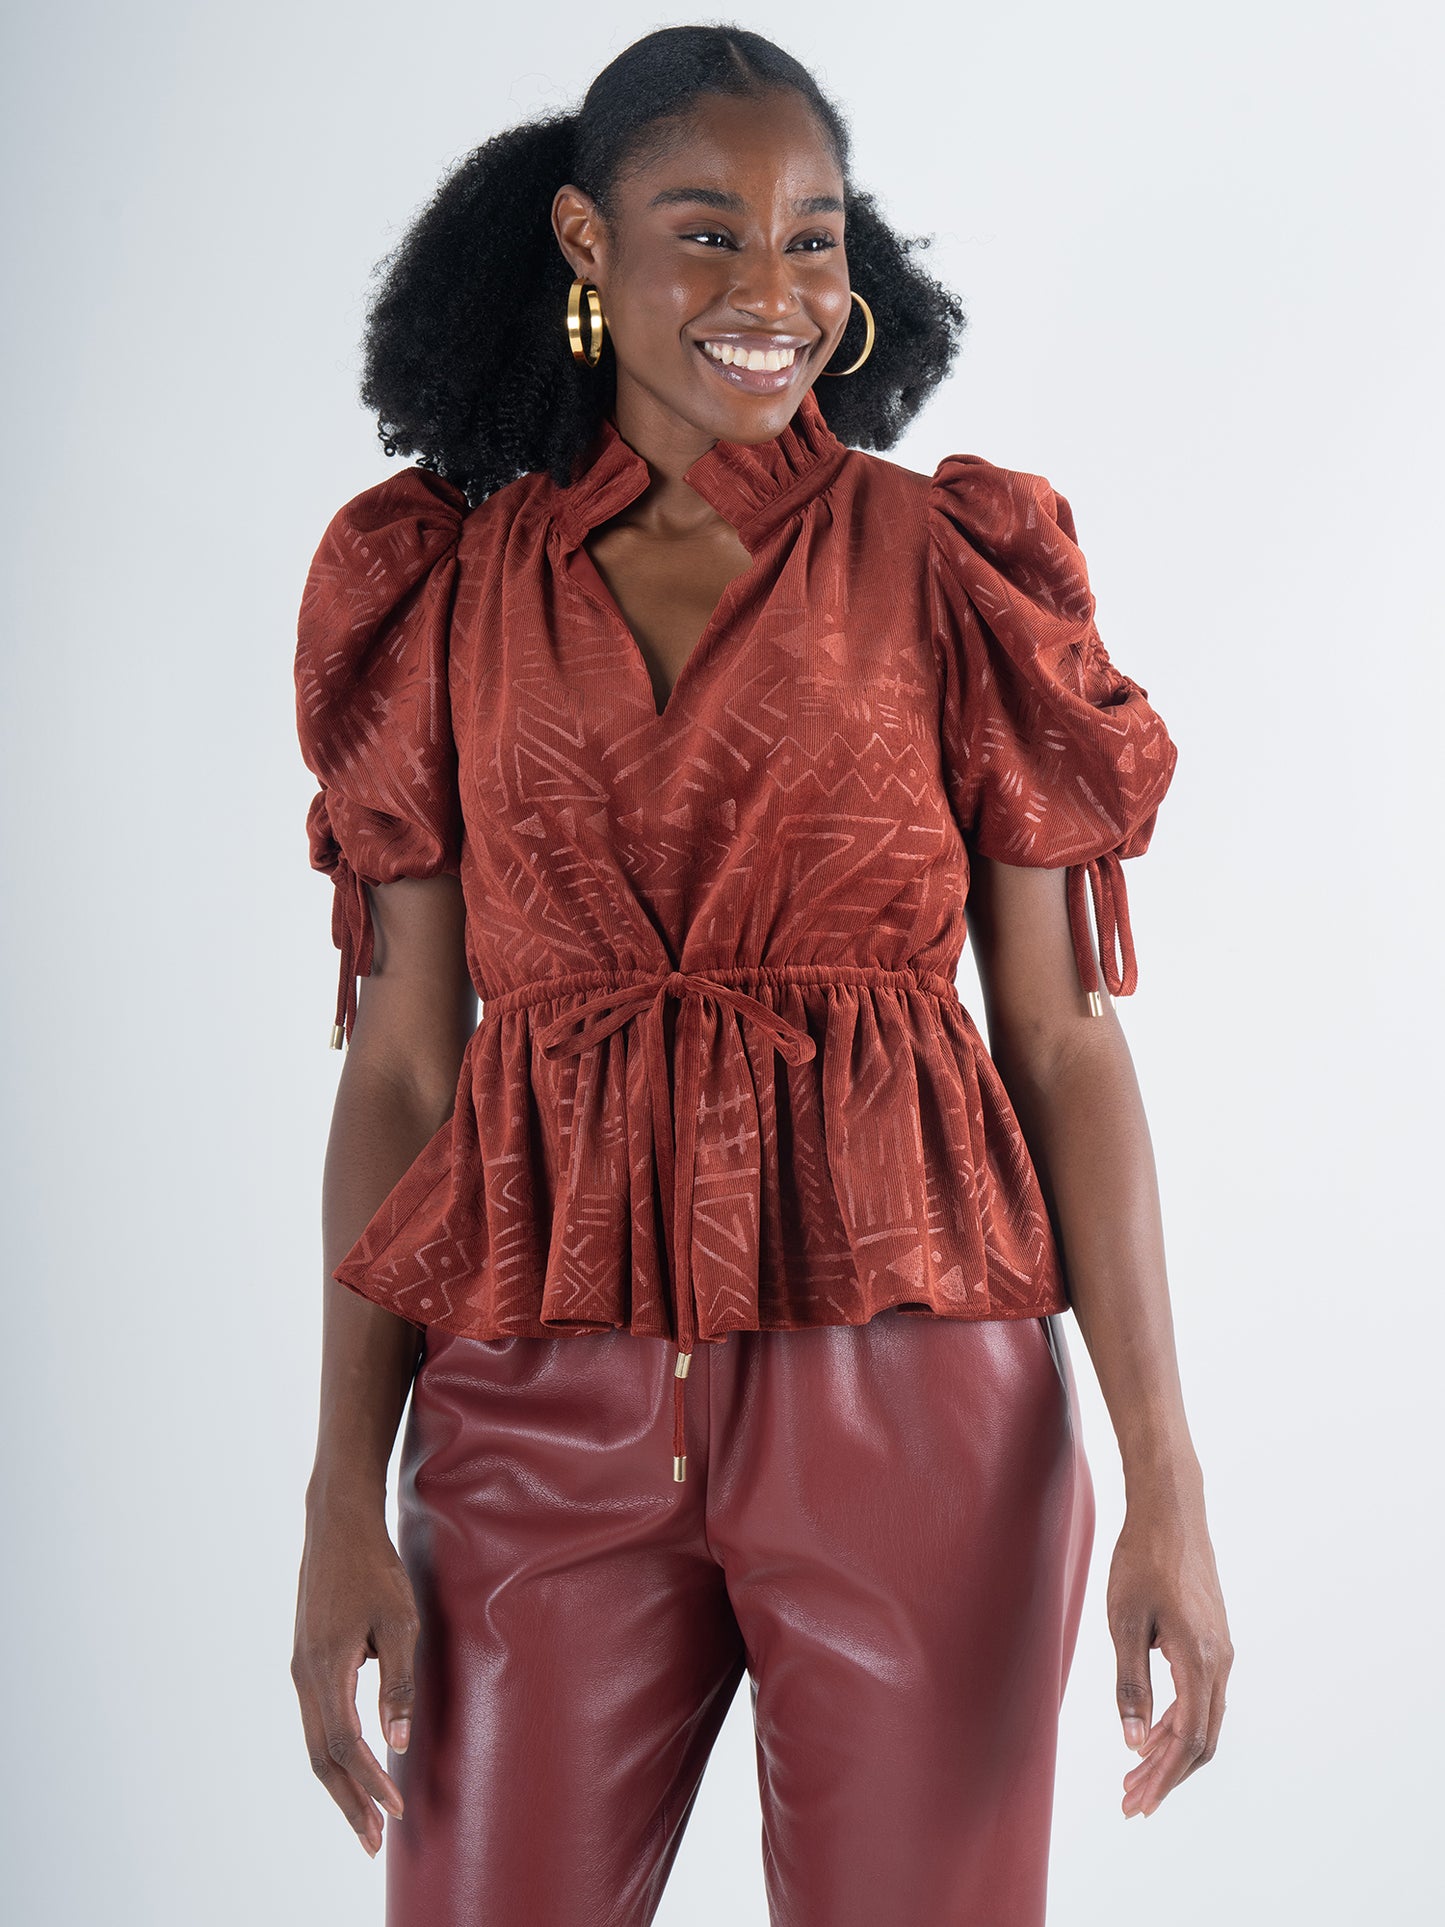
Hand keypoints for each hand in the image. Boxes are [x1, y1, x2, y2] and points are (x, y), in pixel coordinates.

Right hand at [291, 1496, 419, 1856]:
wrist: (337, 1524)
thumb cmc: (374, 1568)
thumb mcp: (398, 1621)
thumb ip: (398, 1682)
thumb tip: (399, 1741)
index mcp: (325, 1669)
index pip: (346, 1745)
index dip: (370, 1783)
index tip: (396, 1813)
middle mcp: (304, 1675)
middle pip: (321, 1756)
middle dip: (347, 1801)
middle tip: (371, 1841)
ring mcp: (301, 1668)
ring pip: (315, 1741)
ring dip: (339, 1781)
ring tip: (366, 1814)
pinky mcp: (306, 1659)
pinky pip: (316, 1719)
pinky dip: (334, 1752)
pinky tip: (355, 1763)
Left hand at [1107, 1482, 1232, 1817]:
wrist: (1171, 1510)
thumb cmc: (1142, 1559)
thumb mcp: (1125, 1620)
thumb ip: (1130, 1683)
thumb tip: (1133, 1742)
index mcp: (1200, 1659)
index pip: (1187, 1739)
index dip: (1163, 1777)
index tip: (1137, 1803)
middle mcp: (1220, 1661)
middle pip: (1200, 1739)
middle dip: (1166, 1775)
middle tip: (1130, 1801)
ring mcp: (1221, 1650)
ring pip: (1202, 1719)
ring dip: (1170, 1751)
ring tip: (1133, 1774)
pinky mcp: (1214, 1639)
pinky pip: (1201, 1696)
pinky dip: (1177, 1722)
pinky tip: (1150, 1731)